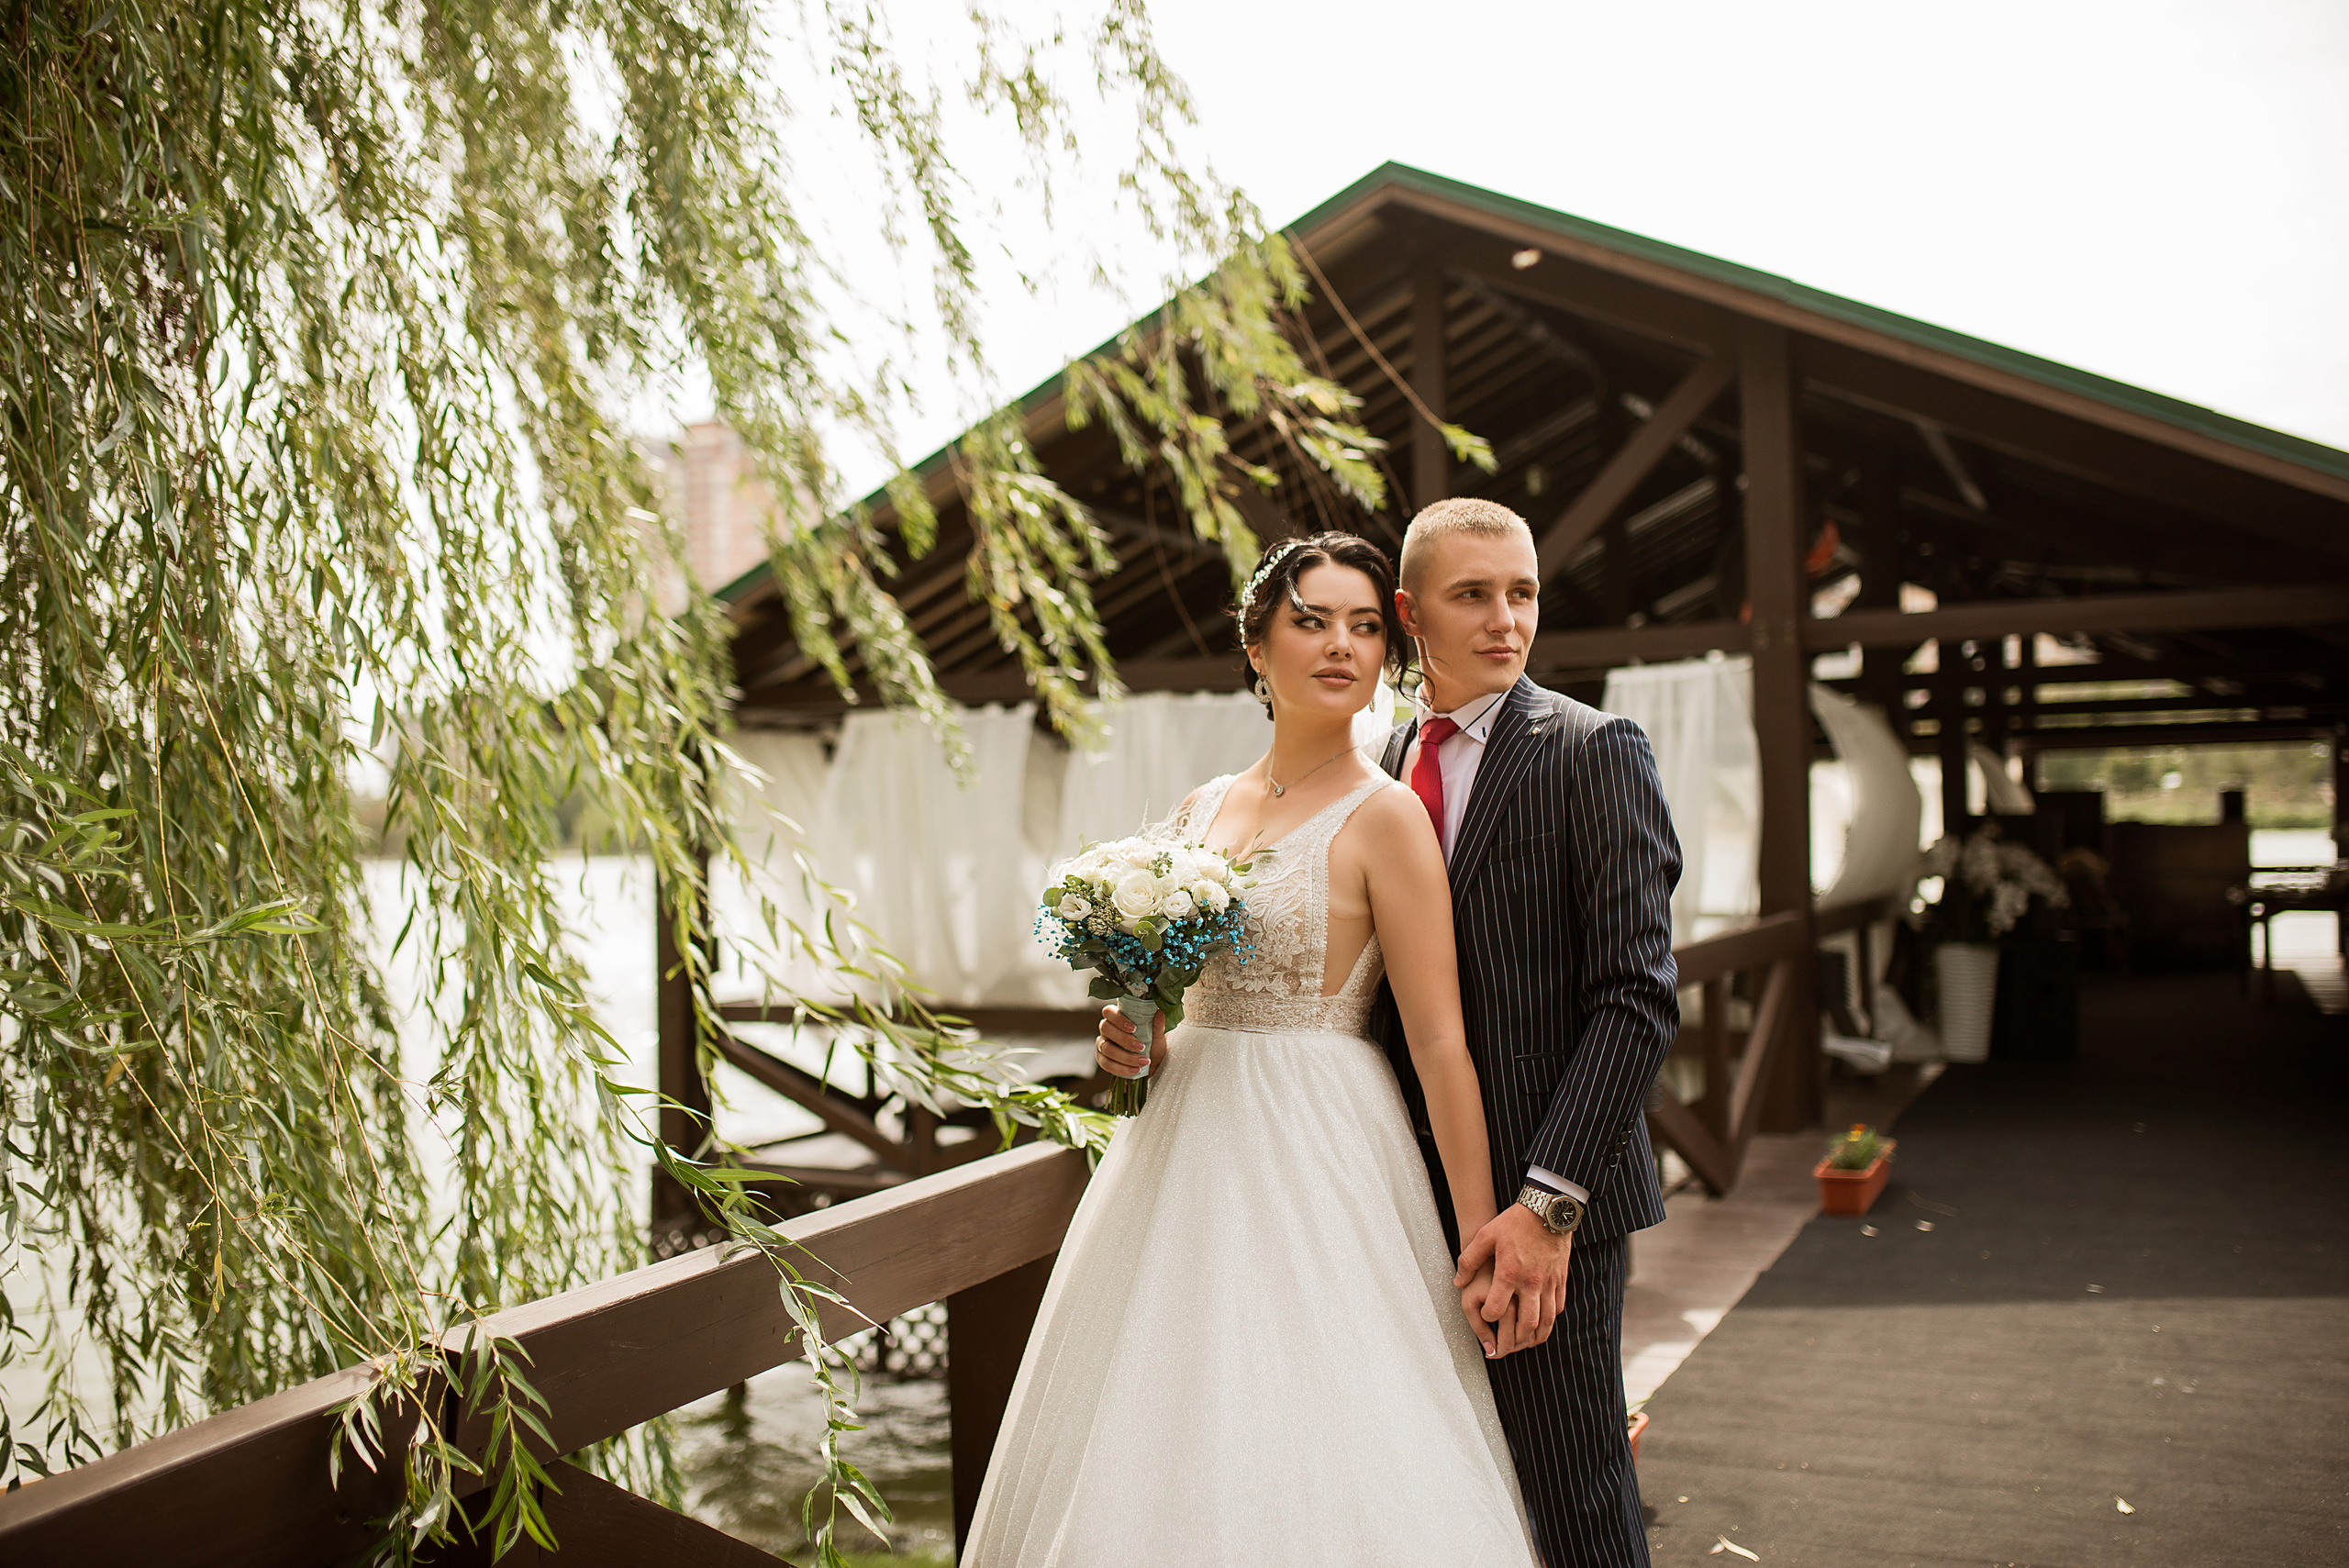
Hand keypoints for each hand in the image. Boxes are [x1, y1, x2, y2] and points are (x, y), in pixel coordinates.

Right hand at [1094, 1004, 1166, 1079]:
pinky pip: (1106, 1064)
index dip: (1118, 1019)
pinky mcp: (1102, 1059)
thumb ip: (1157, 1025)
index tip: (1134, 1028)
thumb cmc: (1152, 1044)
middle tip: (1141, 1047)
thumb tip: (1160, 1013)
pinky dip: (1121, 1068)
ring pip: (1107, 1048)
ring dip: (1125, 1056)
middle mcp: (1106, 1029)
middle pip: (1106, 1028)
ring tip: (1143, 1061)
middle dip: (1123, 1039)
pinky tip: (1135, 1069)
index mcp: (1116, 1017)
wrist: (1153, 1064)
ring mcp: (1102, 1044)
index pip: (1109, 1011)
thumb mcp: (1157, 1035)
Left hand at [1454, 1203, 1571, 1351]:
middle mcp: (1530, 1282)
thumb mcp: (1485, 1236)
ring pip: (1546, 1320)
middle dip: (1516, 1339)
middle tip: (1508, 1343)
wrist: (1547, 1210)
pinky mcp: (1560, 1279)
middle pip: (1526, 1323)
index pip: (1496, 1309)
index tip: (1486, 1314)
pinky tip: (1542, 1321)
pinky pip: (1558, 1307)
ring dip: (1536, 1335)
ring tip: (1526, 1342)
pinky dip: (1550, 1320)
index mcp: (1509, 1273)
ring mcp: (1548, 1283)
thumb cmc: (1514, 1222)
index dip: (1487, 1317)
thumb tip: (1458, 1282)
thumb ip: (1469, 1260)